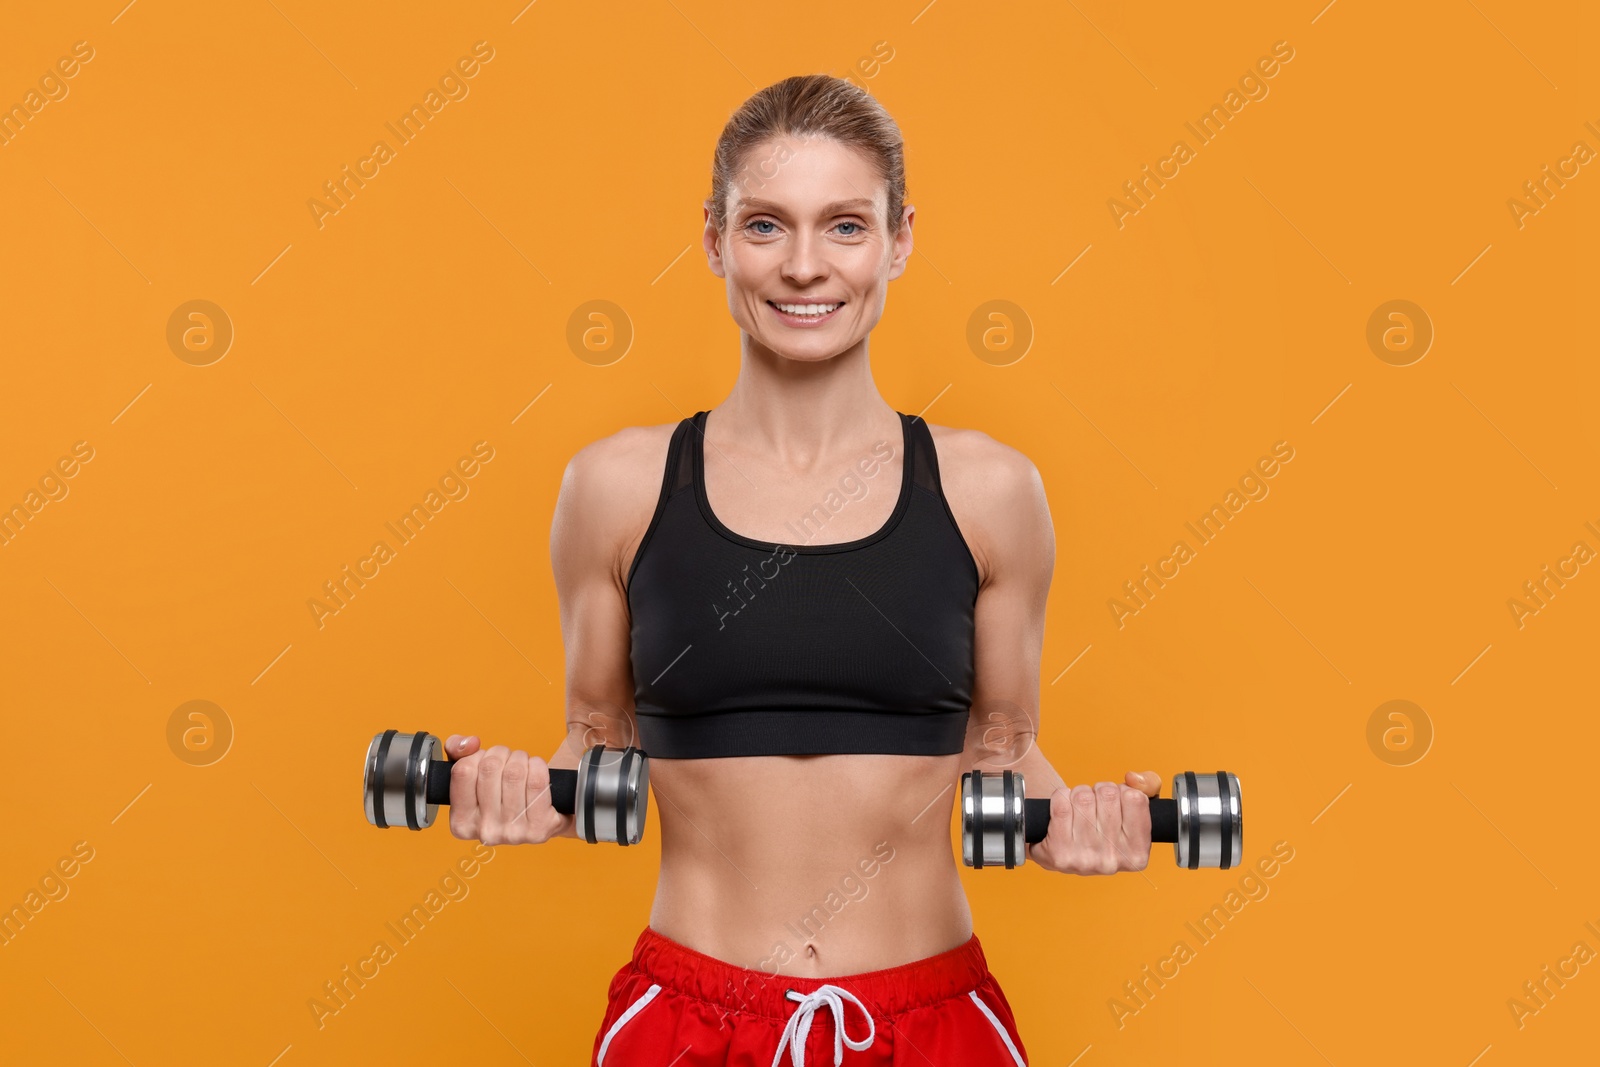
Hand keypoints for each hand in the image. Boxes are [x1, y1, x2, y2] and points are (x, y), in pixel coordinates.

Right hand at [442, 735, 574, 845]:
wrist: (541, 819)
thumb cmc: (502, 794)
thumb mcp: (472, 775)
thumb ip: (457, 751)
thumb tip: (470, 743)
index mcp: (461, 823)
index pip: (463, 770)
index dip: (477, 755)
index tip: (485, 760)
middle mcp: (485, 831)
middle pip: (490, 767)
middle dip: (502, 754)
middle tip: (508, 761)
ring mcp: (512, 832)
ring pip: (515, 772)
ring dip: (521, 759)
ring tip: (523, 767)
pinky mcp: (539, 828)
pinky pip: (537, 782)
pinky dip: (538, 766)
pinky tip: (537, 771)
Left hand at [1027, 770, 1160, 874]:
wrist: (1063, 847)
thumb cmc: (1104, 825)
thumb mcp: (1135, 807)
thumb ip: (1148, 784)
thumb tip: (1132, 779)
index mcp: (1137, 854)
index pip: (1134, 798)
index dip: (1122, 791)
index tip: (1116, 804)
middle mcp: (1113, 861)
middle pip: (1107, 794)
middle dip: (1098, 791)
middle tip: (1095, 806)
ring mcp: (1084, 860)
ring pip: (1082, 797)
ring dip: (1078, 794)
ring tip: (1079, 809)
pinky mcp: (1059, 853)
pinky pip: (1060, 804)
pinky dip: (1060, 797)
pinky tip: (1063, 812)